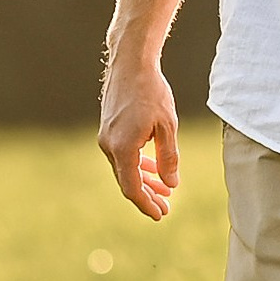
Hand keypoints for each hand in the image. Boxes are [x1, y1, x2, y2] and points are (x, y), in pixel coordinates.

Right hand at [99, 51, 180, 218]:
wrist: (130, 65)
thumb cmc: (152, 92)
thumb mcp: (168, 126)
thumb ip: (169, 157)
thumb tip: (172, 184)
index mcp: (122, 148)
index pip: (132, 187)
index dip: (146, 204)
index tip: (161, 214)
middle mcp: (109, 146)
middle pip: (127, 181)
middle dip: (147, 197)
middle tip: (166, 209)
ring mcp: (107, 138)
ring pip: (126, 169)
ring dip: (146, 180)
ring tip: (166, 192)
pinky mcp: (110, 131)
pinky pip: (124, 156)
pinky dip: (139, 165)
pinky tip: (155, 170)